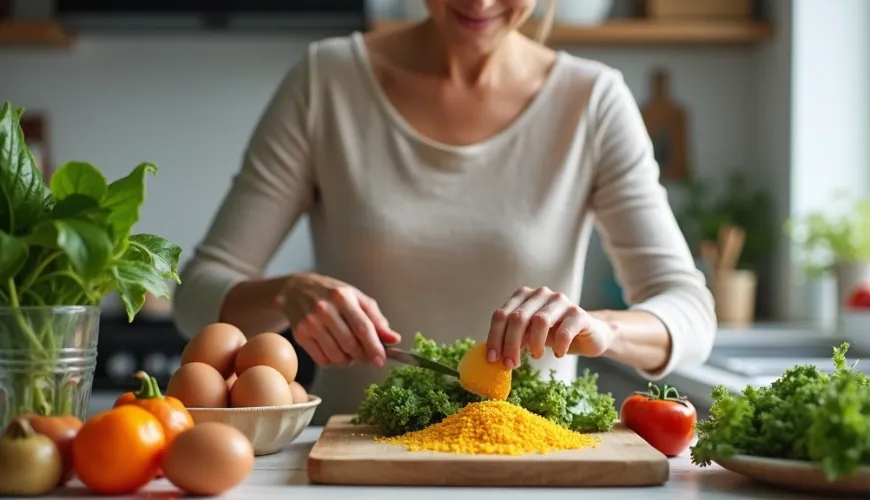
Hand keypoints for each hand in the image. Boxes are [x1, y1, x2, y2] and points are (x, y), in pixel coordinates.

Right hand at [277, 273, 400, 367]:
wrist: (296, 289)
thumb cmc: (332, 294)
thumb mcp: (356, 298)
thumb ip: (376, 319)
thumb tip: (394, 339)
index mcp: (343, 297)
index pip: (362, 327)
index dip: (374, 347)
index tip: (382, 360)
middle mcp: (324, 309)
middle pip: (350, 344)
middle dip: (363, 356)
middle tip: (368, 358)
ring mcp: (310, 322)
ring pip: (336, 356)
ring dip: (348, 361)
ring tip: (350, 352)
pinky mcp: (299, 335)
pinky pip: (322, 360)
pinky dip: (333, 361)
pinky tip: (334, 350)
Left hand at [486, 286, 614, 368]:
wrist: (588, 334)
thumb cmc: (553, 334)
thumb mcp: (528, 335)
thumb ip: (512, 338)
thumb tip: (493, 356)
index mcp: (523, 296)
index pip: (501, 315)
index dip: (494, 338)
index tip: (493, 359)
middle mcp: (541, 294)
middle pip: (518, 318)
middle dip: (511, 344)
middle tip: (511, 364)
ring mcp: (561, 301)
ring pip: (539, 321)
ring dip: (534, 344)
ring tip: (536, 356)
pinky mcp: (579, 313)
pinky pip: (564, 332)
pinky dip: (558, 346)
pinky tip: (558, 354)